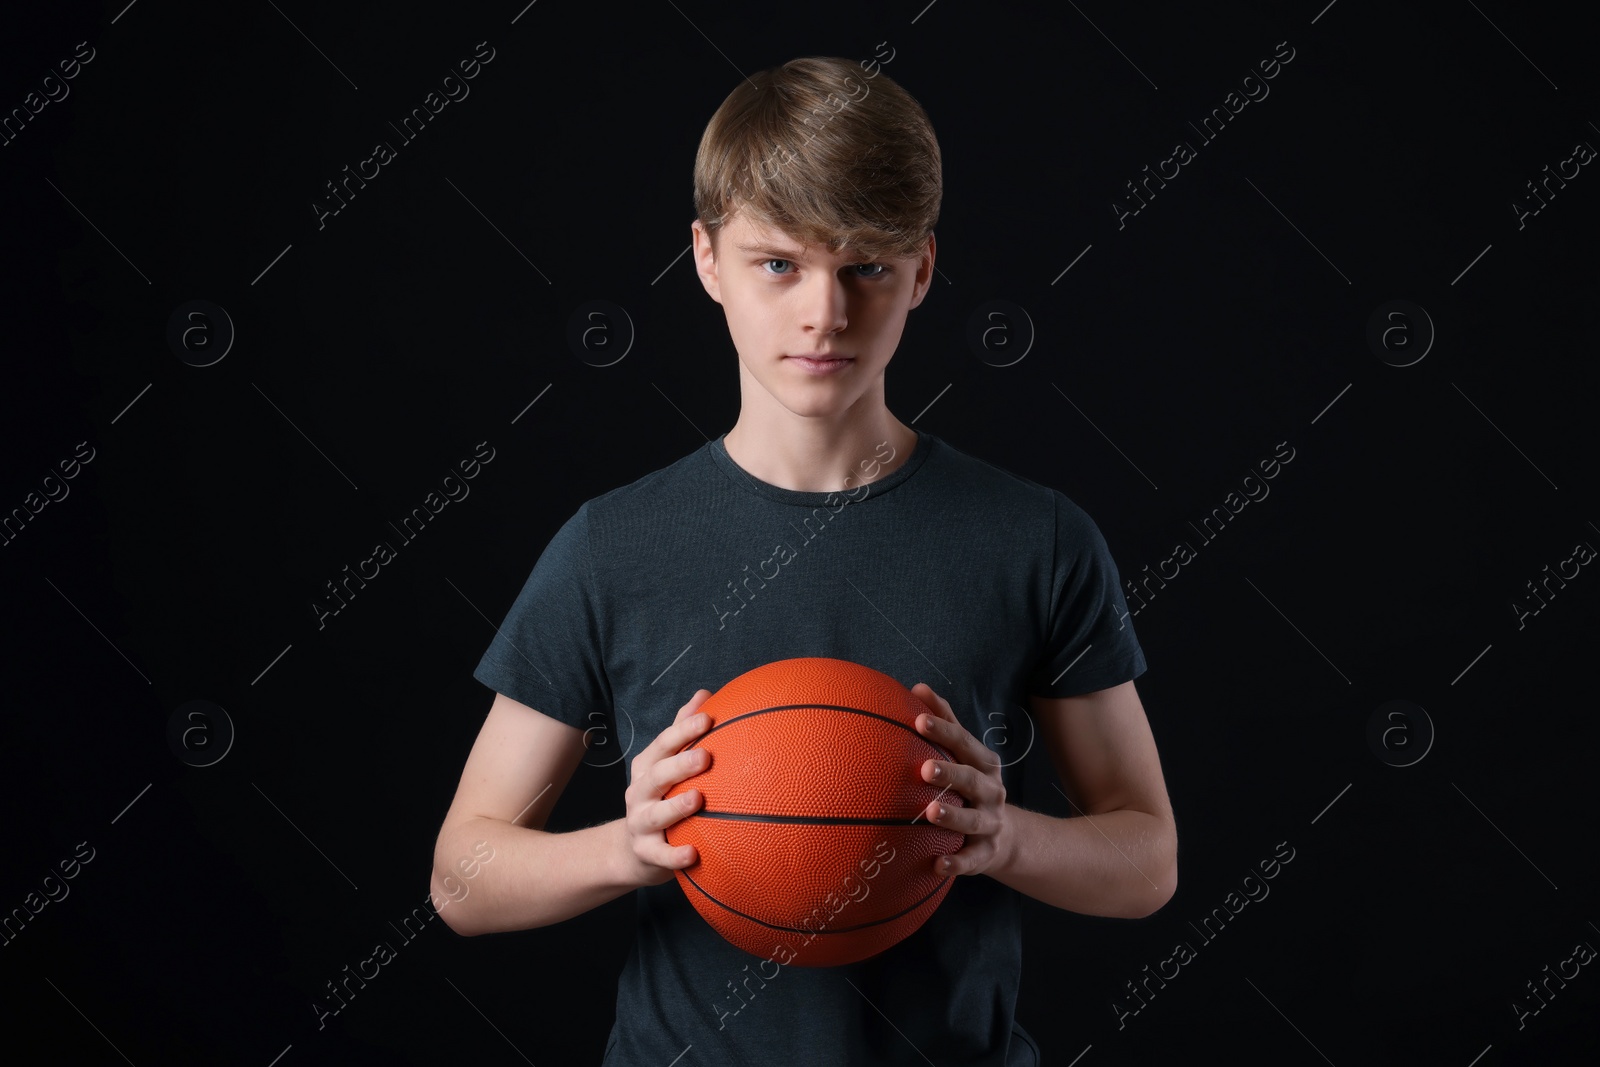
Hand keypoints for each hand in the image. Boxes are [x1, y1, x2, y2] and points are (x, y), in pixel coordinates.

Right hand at [622, 688, 712, 886]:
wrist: (632, 849)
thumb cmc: (661, 796)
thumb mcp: (666, 763)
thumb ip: (683, 731)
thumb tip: (704, 694)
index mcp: (648, 767)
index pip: (664, 744)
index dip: (684, 730)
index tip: (708, 718)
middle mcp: (640, 792)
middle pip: (657, 775)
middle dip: (680, 765)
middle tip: (706, 757)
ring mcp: (640, 823)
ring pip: (656, 814)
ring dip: (676, 807)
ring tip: (697, 799)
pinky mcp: (645, 853)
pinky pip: (660, 856)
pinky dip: (674, 856)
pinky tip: (693, 854)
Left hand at [911, 683, 1010, 877]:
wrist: (1007, 837)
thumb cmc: (971, 785)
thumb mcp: (965, 755)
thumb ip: (945, 723)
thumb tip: (917, 688)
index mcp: (983, 764)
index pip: (963, 743)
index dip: (943, 732)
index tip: (919, 721)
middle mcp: (991, 792)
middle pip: (972, 780)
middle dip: (951, 773)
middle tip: (924, 769)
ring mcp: (990, 823)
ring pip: (973, 820)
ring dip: (953, 816)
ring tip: (931, 812)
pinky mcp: (985, 854)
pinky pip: (970, 860)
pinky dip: (956, 863)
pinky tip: (936, 865)